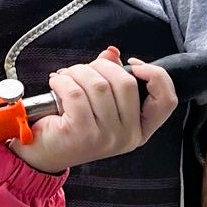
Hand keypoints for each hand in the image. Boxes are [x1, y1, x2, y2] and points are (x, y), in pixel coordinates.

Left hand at [9, 46, 176, 174]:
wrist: (40, 152)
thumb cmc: (69, 125)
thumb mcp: (96, 102)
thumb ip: (109, 77)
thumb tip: (111, 54)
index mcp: (139, 129)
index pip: (167, 100)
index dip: (155, 75)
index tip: (132, 65)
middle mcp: (128, 136)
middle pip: (126, 83)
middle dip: (100, 67)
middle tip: (82, 70)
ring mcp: (107, 137)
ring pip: (98, 85)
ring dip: (77, 72)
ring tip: (65, 78)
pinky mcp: (82, 134)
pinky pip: (75, 94)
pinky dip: (62, 82)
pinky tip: (56, 84)